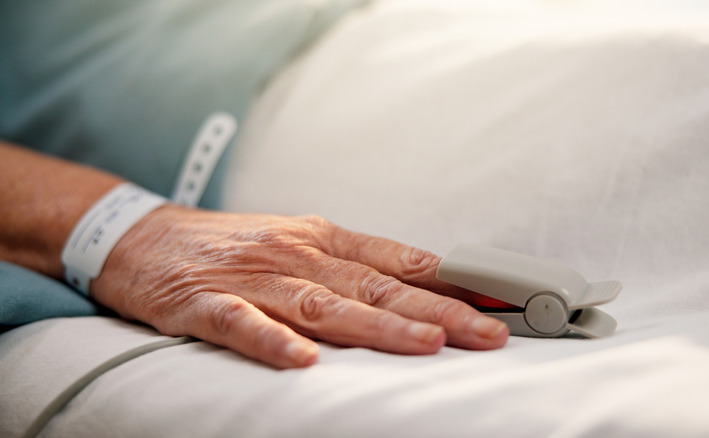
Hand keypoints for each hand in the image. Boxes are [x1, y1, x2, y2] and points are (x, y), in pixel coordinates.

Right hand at [92, 205, 508, 367]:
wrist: (144, 235)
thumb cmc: (235, 244)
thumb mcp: (301, 241)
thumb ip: (354, 265)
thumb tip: (421, 284)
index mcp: (323, 238)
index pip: (398, 260)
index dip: (451, 281)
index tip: (498, 299)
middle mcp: (297, 255)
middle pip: (375, 285)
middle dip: (437, 312)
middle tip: (487, 332)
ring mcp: (253, 279)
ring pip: (323, 304)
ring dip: (377, 326)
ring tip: (426, 345)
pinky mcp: (205, 302)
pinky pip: (242, 325)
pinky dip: (273, 341)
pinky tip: (303, 361)